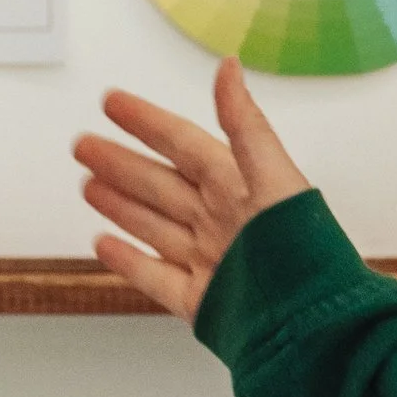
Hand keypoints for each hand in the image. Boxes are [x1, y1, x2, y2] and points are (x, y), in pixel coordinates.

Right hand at [74, 61, 311, 319]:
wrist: (311, 329)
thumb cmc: (306, 254)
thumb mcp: (275, 178)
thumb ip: (246, 125)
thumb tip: (229, 68)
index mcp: (240, 189)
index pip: (185, 144)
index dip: (148, 123)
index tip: (112, 103)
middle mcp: (222, 222)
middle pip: (161, 184)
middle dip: (122, 163)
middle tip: (84, 144)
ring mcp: (209, 262)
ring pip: (153, 225)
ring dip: (119, 203)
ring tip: (88, 182)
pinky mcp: (201, 301)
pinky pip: (155, 276)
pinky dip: (128, 260)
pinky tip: (104, 243)